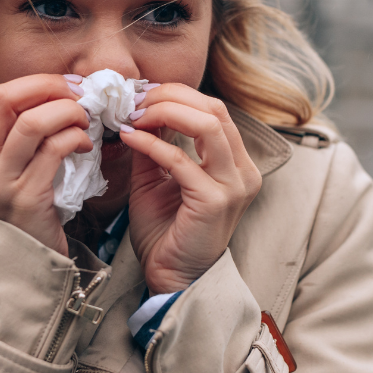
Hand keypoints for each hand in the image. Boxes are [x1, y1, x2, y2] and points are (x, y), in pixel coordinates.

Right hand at [0, 74, 91, 254]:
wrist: (23, 274)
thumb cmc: (26, 222)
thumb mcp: (9, 180)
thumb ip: (22, 145)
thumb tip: (59, 100)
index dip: (36, 85)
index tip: (66, 86)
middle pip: (5, 100)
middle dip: (48, 88)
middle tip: (78, 94)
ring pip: (31, 123)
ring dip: (66, 112)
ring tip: (85, 121)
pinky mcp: (24, 200)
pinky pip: (53, 151)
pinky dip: (75, 139)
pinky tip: (86, 147)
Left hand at [120, 85, 261, 292]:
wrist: (172, 278)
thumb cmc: (167, 232)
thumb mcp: (157, 178)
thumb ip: (155, 143)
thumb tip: (138, 109)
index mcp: (237, 163)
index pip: (214, 110)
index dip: (177, 95)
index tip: (141, 95)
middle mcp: (243, 171)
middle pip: (214, 109)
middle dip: (170, 96)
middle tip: (134, 100)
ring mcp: (234, 185)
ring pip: (207, 125)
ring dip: (165, 112)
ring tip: (133, 115)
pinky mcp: (214, 201)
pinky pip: (180, 160)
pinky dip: (151, 143)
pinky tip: (129, 138)